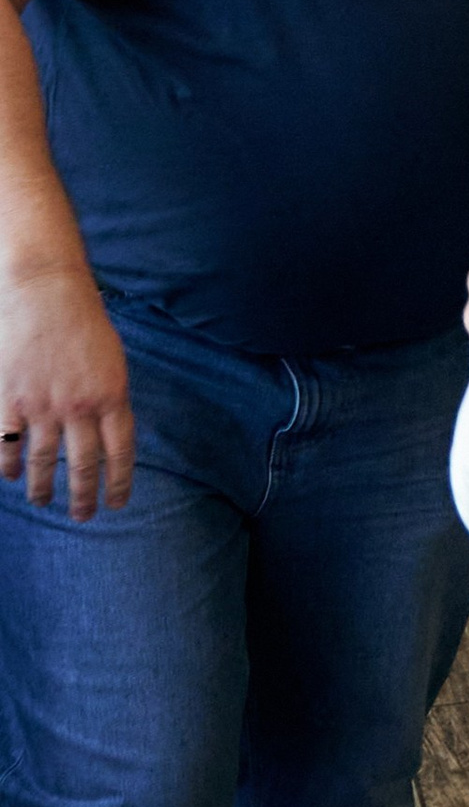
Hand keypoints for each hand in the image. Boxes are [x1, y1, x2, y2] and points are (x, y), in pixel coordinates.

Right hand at [0, 256, 132, 515]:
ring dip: (43, 486)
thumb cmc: (83, 320)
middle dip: (82, 496)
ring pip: (42, 460)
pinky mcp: (9, 398)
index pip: (119, 453)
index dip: (118, 483)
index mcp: (112, 396)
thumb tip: (107, 434)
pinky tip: (10, 476)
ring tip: (43, 500)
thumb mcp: (112, 361)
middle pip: (82, 465)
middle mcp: (79, 407)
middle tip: (80, 516)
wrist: (46, 290)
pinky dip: (7, 464)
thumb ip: (110, 398)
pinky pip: (5, 443)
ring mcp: (42, 405)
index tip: (115, 504)